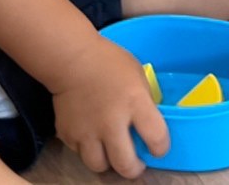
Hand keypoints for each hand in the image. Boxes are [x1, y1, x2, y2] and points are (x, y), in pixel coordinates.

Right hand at [52, 37, 169, 178]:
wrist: (72, 59)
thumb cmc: (109, 62)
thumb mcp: (138, 76)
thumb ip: (144, 102)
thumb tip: (148, 123)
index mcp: (135, 102)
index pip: (156, 138)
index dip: (161, 148)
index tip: (159, 148)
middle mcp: (111, 121)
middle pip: (125, 164)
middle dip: (134, 169)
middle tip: (136, 163)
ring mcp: (87, 131)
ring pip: (99, 166)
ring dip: (108, 162)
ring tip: (112, 153)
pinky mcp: (68, 134)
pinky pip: (80, 153)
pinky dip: (88, 150)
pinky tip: (92, 137)